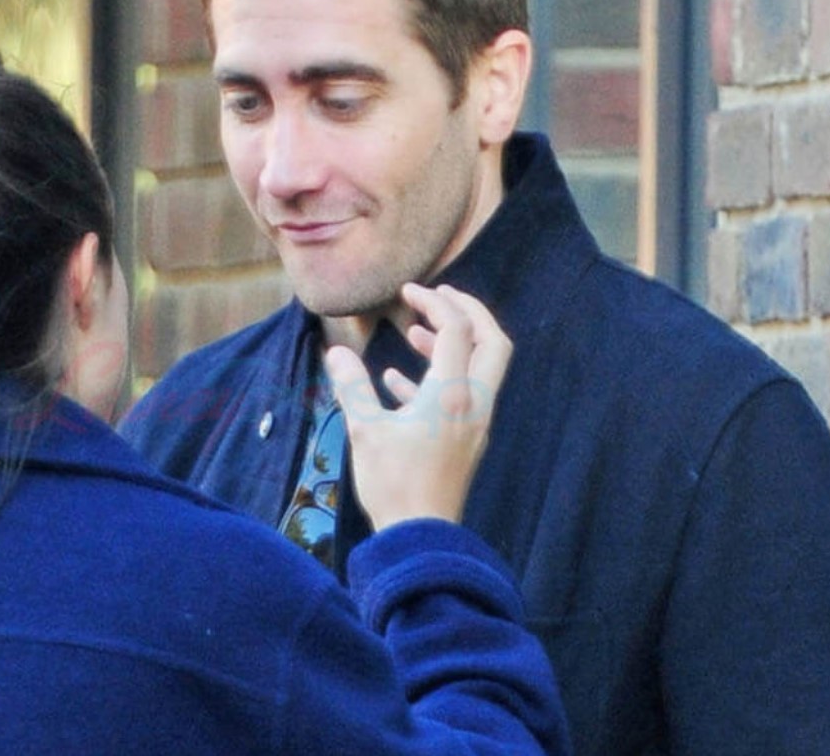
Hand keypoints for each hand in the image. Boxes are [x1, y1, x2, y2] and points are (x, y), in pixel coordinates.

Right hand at [325, 283, 510, 530]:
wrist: (420, 538)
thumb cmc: (394, 484)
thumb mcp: (365, 430)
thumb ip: (352, 386)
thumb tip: (336, 352)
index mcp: (452, 394)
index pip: (458, 329)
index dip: (436, 302)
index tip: (409, 291)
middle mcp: (473, 403)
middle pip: (492, 341)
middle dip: (468, 312)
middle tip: (437, 297)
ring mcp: (474, 423)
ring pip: (480, 368)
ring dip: (454, 343)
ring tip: (414, 333)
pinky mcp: (466, 441)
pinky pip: (462, 396)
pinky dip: (439, 377)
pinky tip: (398, 381)